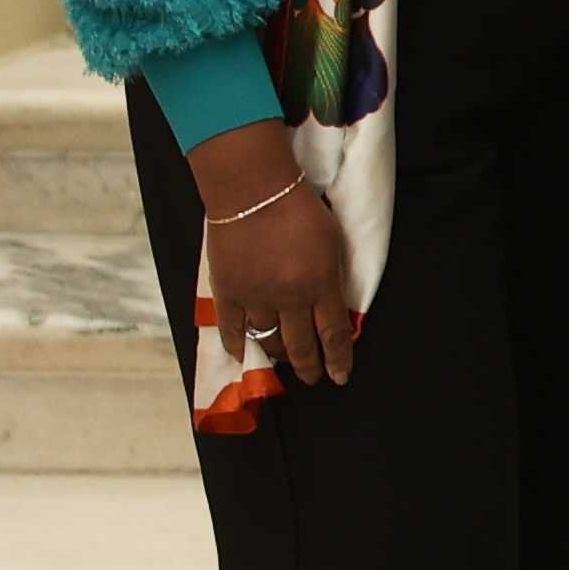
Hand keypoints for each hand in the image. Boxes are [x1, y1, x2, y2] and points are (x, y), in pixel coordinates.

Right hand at [186, 138, 360, 385]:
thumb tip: (335, 309)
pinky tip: (245, 356)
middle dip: (311, 367)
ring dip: (279, 356)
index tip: (340, 377)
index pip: (334, 335)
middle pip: (302, 345)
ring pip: (269, 340)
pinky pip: (232, 330)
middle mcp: (290, 297)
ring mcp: (256, 296)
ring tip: (285, 363)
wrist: (253, 190)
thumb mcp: (332, 242)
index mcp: (321, 284)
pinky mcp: (228, 291)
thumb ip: (333, 278)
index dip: (338, 360)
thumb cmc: (299, 209)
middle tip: (314, 379)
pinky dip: (239, 346)